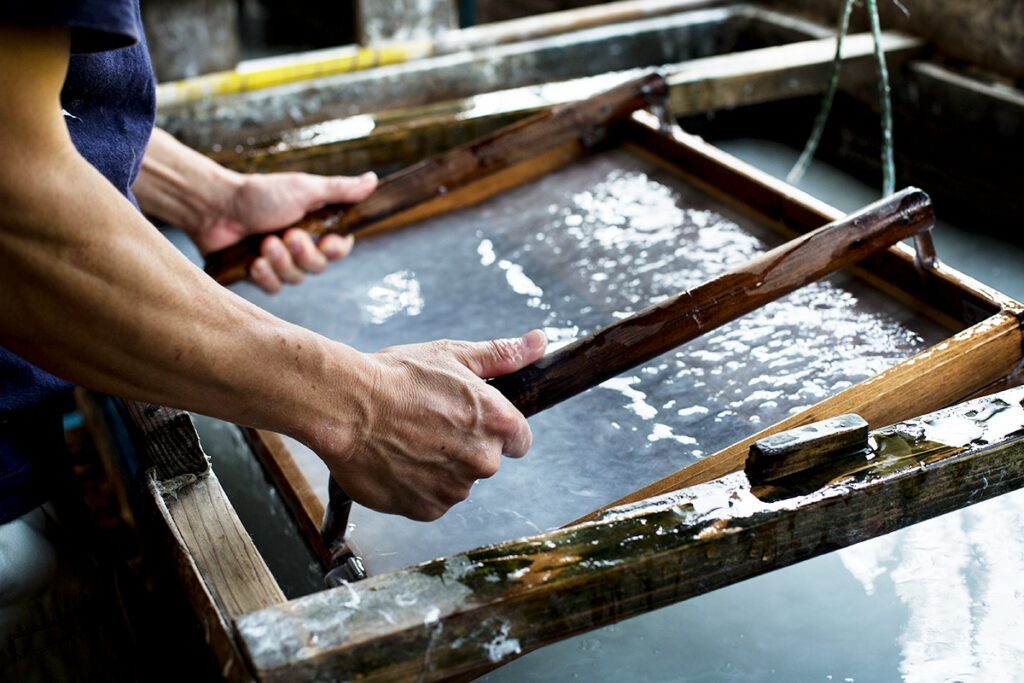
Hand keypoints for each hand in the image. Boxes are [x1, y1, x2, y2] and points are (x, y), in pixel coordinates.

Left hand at [196, 171, 377, 292]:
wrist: (214, 207)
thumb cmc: (259, 194)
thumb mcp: (304, 189)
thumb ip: (339, 190)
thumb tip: (374, 179)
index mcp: (315, 226)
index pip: (340, 248)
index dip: (337, 250)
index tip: (328, 242)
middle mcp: (300, 246)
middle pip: (319, 267)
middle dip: (303, 254)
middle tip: (288, 236)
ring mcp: (280, 262)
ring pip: (296, 279)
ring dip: (281, 262)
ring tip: (264, 243)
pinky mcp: (260, 275)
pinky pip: (274, 288)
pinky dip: (265, 276)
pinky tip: (253, 262)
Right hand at [314, 330, 547, 520]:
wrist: (347, 406)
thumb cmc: (397, 377)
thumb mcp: (453, 355)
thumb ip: (501, 355)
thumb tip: (539, 342)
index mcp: (499, 423)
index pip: (519, 440)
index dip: (494, 429)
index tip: (468, 421)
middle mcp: (485, 461)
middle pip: (485, 461)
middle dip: (462, 447)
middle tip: (427, 423)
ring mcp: (455, 490)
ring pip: (455, 481)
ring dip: (438, 467)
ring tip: (406, 440)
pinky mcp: (427, 510)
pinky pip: (430, 500)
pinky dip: (416, 486)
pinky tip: (396, 460)